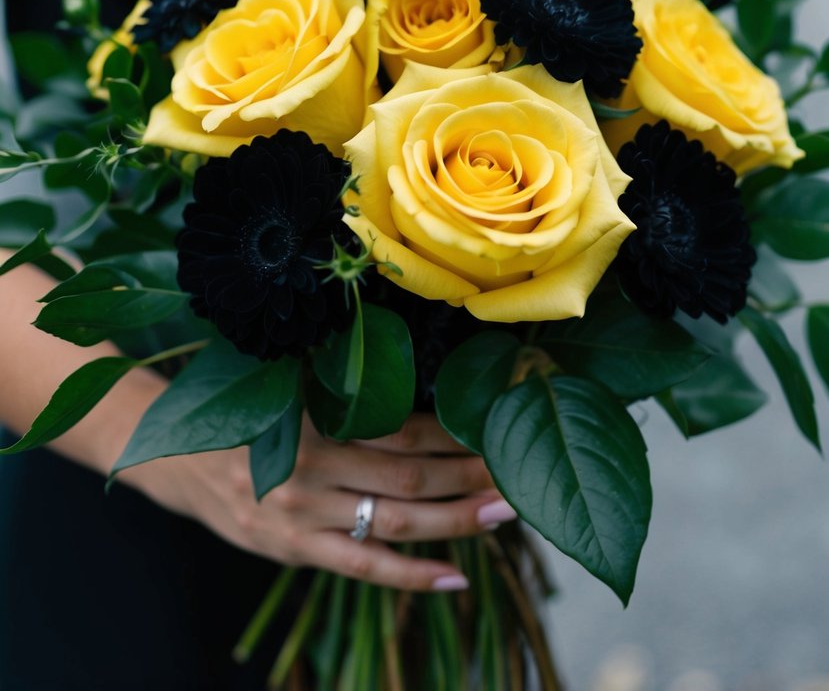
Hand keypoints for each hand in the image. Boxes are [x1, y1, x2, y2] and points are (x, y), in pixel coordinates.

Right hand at [126, 412, 516, 591]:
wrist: (178, 457)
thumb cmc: (247, 411)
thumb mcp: (290, 385)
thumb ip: (344, 391)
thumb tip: (422, 388)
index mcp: (313, 415)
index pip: (399, 425)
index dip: (452, 431)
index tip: (495, 426)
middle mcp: (310, 466)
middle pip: (407, 474)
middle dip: (468, 474)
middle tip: (518, 472)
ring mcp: (302, 514)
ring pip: (394, 521)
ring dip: (455, 519)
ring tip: (504, 513)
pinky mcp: (295, 550)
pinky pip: (363, 569)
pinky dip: (411, 576)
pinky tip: (455, 577)